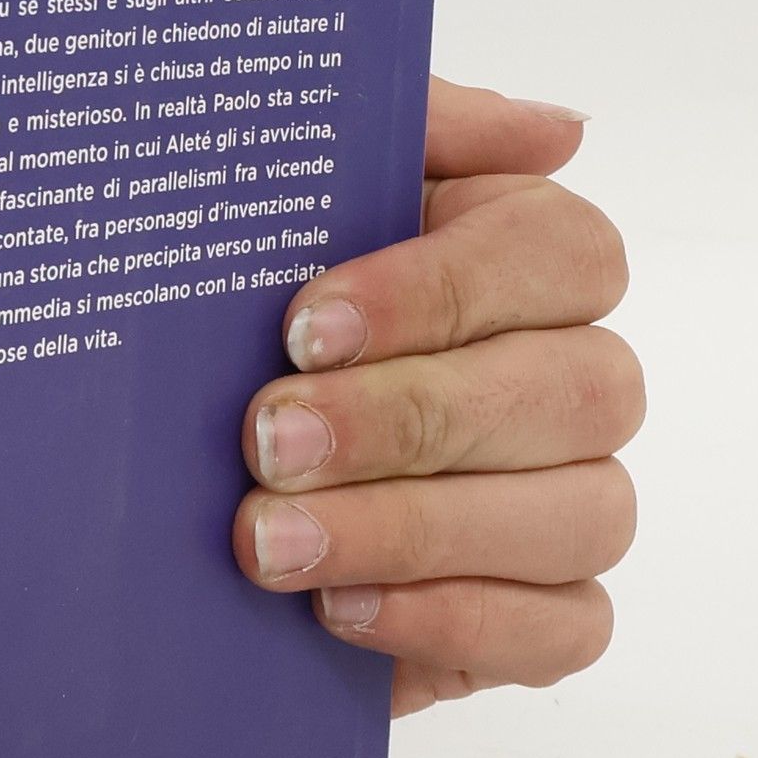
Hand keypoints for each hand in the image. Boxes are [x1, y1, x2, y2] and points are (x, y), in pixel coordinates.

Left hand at [231, 79, 641, 716]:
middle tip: (266, 443)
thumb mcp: (286, 207)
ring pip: (582, 512)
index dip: (442, 291)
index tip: (303, 327)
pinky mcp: (550, 621)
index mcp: (525, 266)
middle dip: (408, 420)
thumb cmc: (242, 332)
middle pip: (575, 390)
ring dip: (416, 528)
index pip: (564, 255)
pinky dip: (453, 619)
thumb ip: (404, 136)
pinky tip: (339, 607)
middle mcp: (573, 382)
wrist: (174, 496)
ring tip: (272, 542)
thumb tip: (554, 129)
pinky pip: (564, 629)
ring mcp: (574, 504)